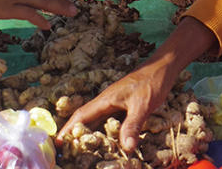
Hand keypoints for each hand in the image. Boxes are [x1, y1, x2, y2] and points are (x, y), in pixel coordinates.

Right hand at [57, 18, 214, 152]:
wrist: (165, 66)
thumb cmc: (152, 81)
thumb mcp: (142, 105)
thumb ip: (132, 125)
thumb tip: (126, 149)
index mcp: (106, 100)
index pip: (81, 116)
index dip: (68, 130)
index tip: (57, 144)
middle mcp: (107, 102)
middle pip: (86, 121)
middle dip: (76, 136)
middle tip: (67, 154)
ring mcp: (116, 103)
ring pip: (97, 122)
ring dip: (90, 135)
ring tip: (82, 152)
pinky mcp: (124, 106)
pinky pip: (109, 122)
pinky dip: (104, 133)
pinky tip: (107, 143)